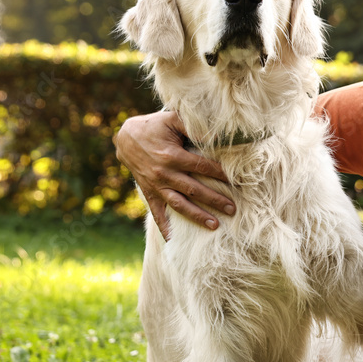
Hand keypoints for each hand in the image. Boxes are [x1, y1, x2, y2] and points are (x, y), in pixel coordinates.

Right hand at [113, 111, 233, 238]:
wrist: (125, 138)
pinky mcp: (149, 192)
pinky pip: (157, 213)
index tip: (236, 180)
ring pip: (180, 205)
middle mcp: (165, 174)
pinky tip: (174, 241)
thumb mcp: (172, 120)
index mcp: (173, 156)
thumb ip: (193, 126)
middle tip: (233, 209)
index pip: (202, 167)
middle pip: (195, 190)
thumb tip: (216, 134)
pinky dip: (165, 227)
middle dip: (215, 200)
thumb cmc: (155, 126)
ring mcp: (156, 185)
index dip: (220, 173)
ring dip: (197, 216)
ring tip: (215, 226)